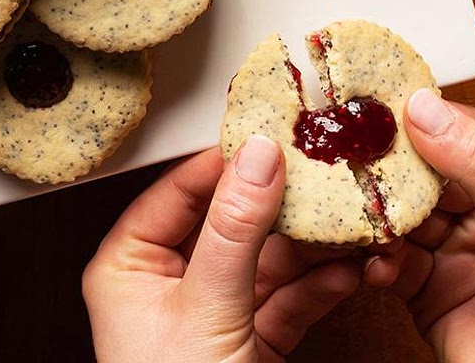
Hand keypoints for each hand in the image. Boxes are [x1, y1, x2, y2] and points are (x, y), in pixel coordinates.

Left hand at [83, 138, 363, 361]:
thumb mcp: (207, 308)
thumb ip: (234, 230)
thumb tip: (256, 156)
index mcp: (127, 265)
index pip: (176, 191)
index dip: (222, 161)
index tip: (267, 132)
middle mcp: (163, 283)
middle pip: (225, 223)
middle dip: (277, 204)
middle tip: (318, 171)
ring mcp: (207, 314)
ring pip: (263, 261)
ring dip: (308, 245)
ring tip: (347, 217)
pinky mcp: (245, 344)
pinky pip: (283, 301)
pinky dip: (316, 286)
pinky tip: (347, 267)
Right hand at [365, 96, 474, 361]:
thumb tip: (424, 109)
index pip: (466, 128)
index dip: (417, 115)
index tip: (368, 102)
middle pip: (424, 166)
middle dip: (385, 167)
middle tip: (344, 157)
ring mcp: (463, 247)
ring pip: (401, 210)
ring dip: (376, 214)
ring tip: (354, 211)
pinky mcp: (433, 286)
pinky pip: (390, 258)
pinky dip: (375, 258)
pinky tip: (374, 259)